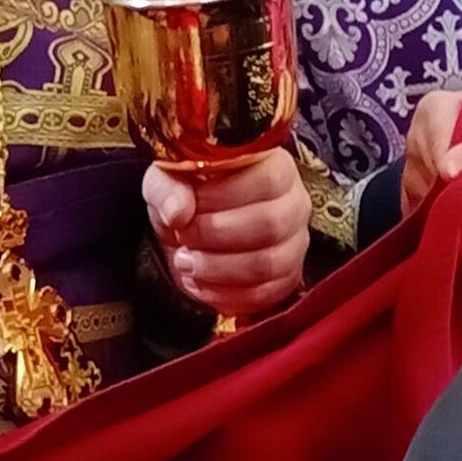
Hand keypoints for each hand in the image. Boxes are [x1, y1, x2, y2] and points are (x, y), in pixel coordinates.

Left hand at [144, 148, 310, 319]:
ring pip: (269, 263)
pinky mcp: (287, 277)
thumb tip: (178, 212)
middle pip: (271, 224)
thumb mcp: (166, 181)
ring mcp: (295, 242)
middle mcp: (294, 202)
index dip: (224, 196)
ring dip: (219, 268)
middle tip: (183, 237)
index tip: (190, 208)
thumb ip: (168, 189)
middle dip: (217, 236)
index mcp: (273, 165)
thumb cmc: (186, 195)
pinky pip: (266, 294)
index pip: (268, 179)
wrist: (191, 227)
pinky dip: (226, 294)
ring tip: (186, 263)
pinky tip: (199, 284)